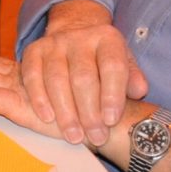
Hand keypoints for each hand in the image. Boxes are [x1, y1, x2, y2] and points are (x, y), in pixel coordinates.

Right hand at [18, 0, 147, 146]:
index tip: (111, 121)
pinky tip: (48, 119)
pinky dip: (39, 99)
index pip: (112, 66)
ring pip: (56, 78)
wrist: (75, 34)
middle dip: (89, 112)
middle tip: (96, 137)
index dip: (112, 95)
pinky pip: (32, 75)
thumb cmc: (103, 62)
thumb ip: (133, 79)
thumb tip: (138, 90)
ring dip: (65, 112)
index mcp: (108, 39)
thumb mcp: (125, 65)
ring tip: (74, 136)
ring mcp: (54, 42)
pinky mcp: (33, 50)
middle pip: (83, 76)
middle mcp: (80, 37)